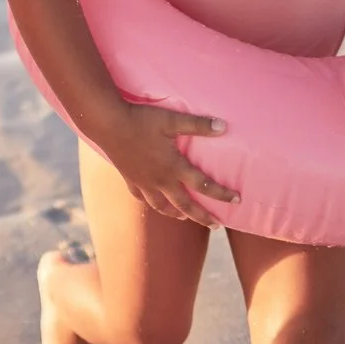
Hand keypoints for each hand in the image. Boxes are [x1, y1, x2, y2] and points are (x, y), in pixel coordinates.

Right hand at [96, 102, 237, 225]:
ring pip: (162, 206)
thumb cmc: (141, 120)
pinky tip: (154, 202)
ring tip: (184, 218)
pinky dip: (151, 203)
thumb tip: (223, 127)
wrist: (107, 124)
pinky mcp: (130, 178)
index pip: (203, 185)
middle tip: (216, 225)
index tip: (237, 200)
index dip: (222, 194)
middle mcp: (160, 180)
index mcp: (174, 167)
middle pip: (185, 205)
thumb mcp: (171, 118)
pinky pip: (142, 198)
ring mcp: (144, 182)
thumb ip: (198, 124)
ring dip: (177, 214)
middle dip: (202, 217)